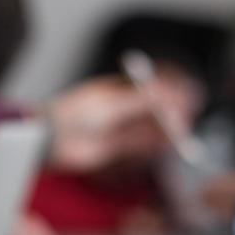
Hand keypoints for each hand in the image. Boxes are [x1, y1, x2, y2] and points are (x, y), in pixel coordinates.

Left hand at [46, 76, 171, 171]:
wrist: (50, 139)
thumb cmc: (73, 115)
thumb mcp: (109, 105)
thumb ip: (138, 101)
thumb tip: (165, 93)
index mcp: (115, 89)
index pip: (148, 87)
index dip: (166, 92)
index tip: (180, 96)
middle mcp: (117, 107)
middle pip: (151, 108)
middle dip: (168, 112)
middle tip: (183, 116)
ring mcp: (115, 127)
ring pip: (147, 127)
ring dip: (164, 129)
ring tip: (180, 131)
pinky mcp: (113, 147)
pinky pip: (139, 143)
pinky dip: (154, 143)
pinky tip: (167, 142)